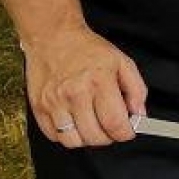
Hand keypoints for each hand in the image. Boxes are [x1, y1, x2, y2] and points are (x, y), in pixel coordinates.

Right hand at [24, 26, 147, 147]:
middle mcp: (75, 93)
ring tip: (92, 126)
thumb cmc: (88, 49)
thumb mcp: (122, 62)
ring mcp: (54, 102)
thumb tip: (139, 114)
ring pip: (73, 141)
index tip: (127, 131)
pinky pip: (54, 136)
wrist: (54, 37)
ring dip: (87, 139)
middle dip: (108, 137)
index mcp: (99, 82)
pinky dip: (67, 136)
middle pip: (95, 136)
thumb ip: (137, 90)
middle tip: (110, 127)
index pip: (115, 123)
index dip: (125, 133)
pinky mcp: (39, 106)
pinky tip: (75, 122)